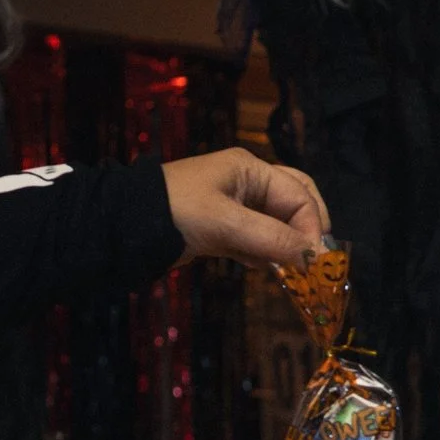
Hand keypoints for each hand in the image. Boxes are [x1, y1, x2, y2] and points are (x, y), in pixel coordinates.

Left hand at [162, 147, 329, 266]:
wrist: (123, 225)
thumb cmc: (177, 212)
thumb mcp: (227, 223)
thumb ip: (273, 239)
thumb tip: (314, 258)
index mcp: (251, 170)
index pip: (300, 195)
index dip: (312, 228)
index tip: (315, 261)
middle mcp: (248, 183)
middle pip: (296, 202)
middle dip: (307, 231)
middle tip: (313, 259)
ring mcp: (235, 206)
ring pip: (278, 223)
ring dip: (287, 245)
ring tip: (292, 269)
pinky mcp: (223, 228)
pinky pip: (258, 239)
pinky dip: (266, 254)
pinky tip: (264, 268)